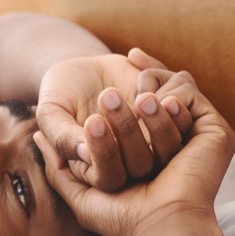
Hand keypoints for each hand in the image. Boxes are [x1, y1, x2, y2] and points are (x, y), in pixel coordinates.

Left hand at [35, 69, 234, 235]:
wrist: (161, 228)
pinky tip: (150, 101)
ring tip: (131, 102)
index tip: (108, 75)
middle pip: (153, 102)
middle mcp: (180, 145)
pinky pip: (190, 95)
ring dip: (147, 92)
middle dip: (132, 91)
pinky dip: (170, 92)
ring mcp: (200, 137)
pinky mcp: (216, 132)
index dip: (126, 92)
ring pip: (170, 96)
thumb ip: (59, 166)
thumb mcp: (81, 193)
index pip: (139, 115)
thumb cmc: (122, 219)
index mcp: (154, 157)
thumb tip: (36, 137)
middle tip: (105, 97)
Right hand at [37, 50, 191, 191]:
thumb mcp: (51, 112)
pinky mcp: (170, 113)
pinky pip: (183, 109)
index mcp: (101, 171)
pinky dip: (167, 86)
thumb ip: (61, 136)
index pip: (110, 177)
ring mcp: (154, 140)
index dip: (105, 152)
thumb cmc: (60, 95)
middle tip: (108, 95)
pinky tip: (135, 59)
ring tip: (142, 92)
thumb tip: (84, 155)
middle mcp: (132, 162)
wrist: (82, 69)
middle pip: (143, 163)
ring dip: (160, 117)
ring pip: (171, 142)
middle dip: (128, 129)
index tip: (92, 121)